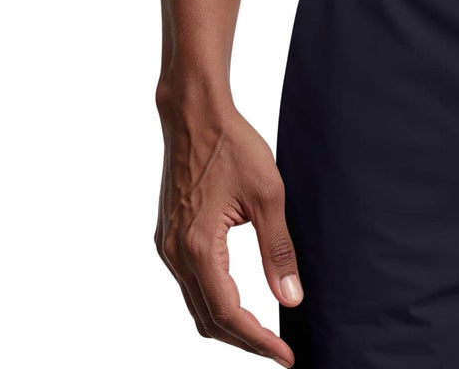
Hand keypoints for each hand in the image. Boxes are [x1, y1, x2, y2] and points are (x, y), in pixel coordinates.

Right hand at [155, 88, 303, 361]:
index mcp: (199, 248)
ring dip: (227, 324)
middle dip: (243, 340)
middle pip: (208, 319)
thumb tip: (290, 299)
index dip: (258, 341)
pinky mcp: (169, 236)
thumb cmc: (232, 145)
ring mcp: (168, 247)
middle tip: (278, 350)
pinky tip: (237, 298)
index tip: (285, 357)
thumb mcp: (268, 194)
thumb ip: (278, 251)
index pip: (229, 315)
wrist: (194, 114)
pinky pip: (189, 284)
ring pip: (196, 305)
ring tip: (261, 332)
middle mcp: (176, 254)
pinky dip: (213, 301)